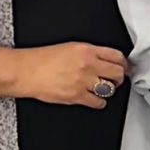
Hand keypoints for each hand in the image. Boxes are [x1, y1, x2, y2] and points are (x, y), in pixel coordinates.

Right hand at [0, 42, 127, 108]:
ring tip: (105, 88)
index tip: (123, 67)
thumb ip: (91, 52)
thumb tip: (107, 59)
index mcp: (87, 50)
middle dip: (119, 77)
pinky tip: (96, 98)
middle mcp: (87, 65)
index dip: (123, 63)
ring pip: (110, 88)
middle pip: (117, 73)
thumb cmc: (44, 59)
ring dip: (110, 89)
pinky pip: (98, 102)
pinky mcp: (76, 96)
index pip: (117, 56)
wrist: (26, 71)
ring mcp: (82, 81)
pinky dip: (100, 102)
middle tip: (116, 79)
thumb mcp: (72, 47)